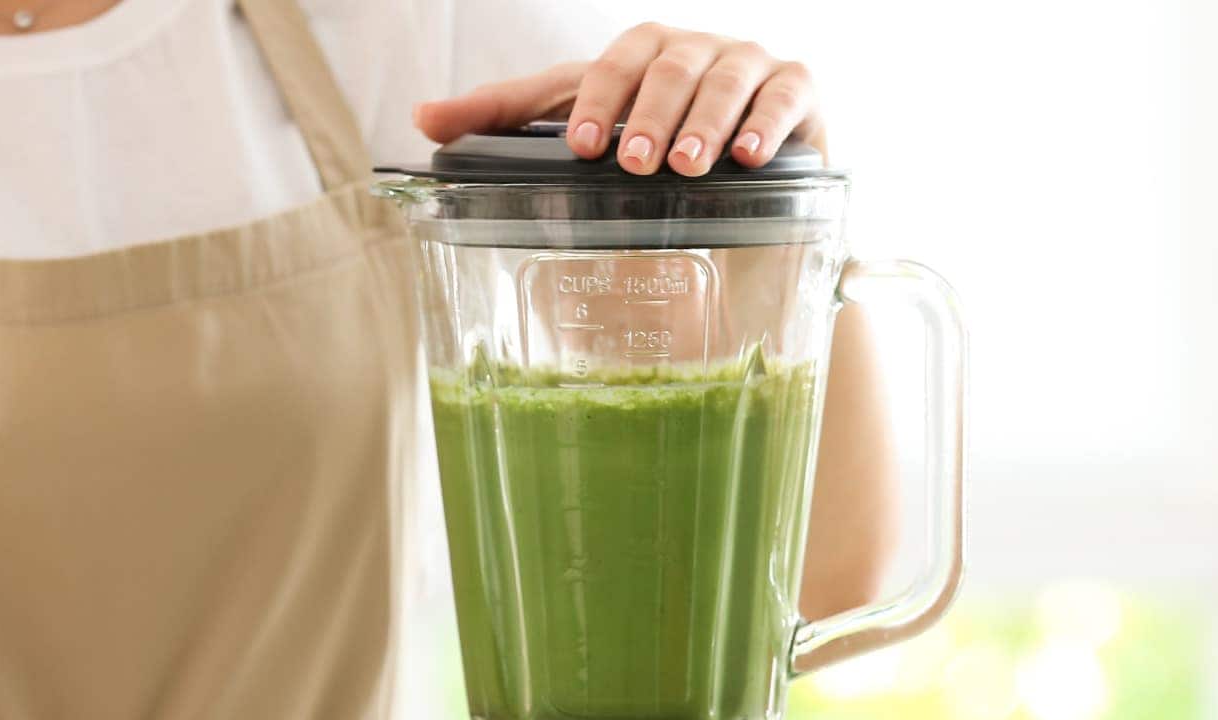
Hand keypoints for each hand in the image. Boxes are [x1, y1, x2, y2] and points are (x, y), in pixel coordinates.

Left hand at [414, 23, 822, 176]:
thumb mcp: (575, 120)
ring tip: (686, 166)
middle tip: (634, 163)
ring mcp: (749, 66)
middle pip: (671, 67)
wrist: (740, 169)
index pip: (615, 62)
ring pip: (728, 80)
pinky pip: (787, 94)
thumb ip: (503, 117)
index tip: (582, 146)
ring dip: (705, 122)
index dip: (598, 98)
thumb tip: (420, 118)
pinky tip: (751, 157)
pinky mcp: (796, 92)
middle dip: (651, 114)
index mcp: (641, 53)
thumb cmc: (650, 136)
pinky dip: (769, 123)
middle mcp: (694, 51)